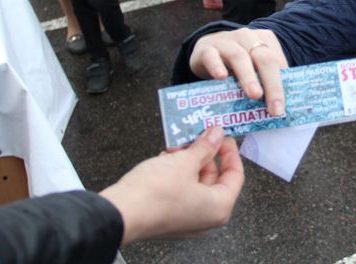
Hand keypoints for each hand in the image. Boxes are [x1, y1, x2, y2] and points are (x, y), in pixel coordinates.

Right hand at [99, 126, 243, 245]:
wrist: (119, 213)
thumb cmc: (155, 193)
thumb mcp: (185, 161)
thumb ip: (205, 147)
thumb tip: (216, 134)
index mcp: (219, 208)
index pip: (235, 176)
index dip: (229, 152)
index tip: (223, 136)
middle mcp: (205, 219)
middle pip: (214, 179)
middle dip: (205, 155)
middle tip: (199, 135)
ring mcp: (186, 221)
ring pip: (195, 184)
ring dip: (188, 162)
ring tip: (178, 145)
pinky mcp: (168, 218)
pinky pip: (180, 192)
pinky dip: (177, 174)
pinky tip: (166, 158)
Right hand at [189, 28, 286, 115]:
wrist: (206, 49)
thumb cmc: (236, 62)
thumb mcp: (254, 65)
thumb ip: (266, 78)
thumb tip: (279, 106)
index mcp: (264, 39)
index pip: (278, 60)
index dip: (284, 82)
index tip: (286, 105)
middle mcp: (247, 37)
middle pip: (264, 59)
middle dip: (272, 84)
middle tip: (275, 108)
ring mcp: (226, 41)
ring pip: (240, 57)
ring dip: (249, 77)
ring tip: (255, 95)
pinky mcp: (206, 49)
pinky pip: (212, 56)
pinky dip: (217, 66)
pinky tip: (221, 77)